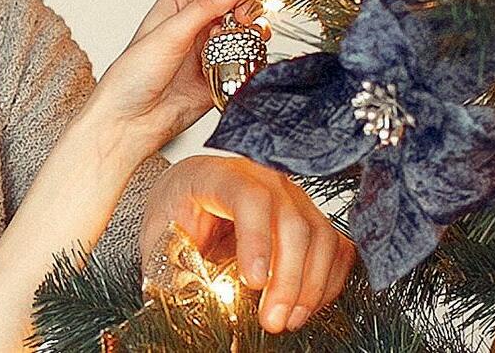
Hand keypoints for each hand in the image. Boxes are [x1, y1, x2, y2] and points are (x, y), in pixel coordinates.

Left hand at [77, 0, 257, 154]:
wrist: (131, 122)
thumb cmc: (133, 75)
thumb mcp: (169, 33)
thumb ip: (205, 8)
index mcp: (177, 5)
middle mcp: (194, 25)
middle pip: (235, 5)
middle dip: (246, 7)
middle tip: (244, 18)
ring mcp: (209, 50)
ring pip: (244, 33)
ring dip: (251, 33)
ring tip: (243, 40)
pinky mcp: (220, 76)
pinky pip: (245, 62)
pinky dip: (252, 59)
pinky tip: (247, 60)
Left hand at [142, 155, 354, 333]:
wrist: (186, 197)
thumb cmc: (173, 214)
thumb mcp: (159, 236)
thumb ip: (174, 264)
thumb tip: (191, 301)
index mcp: (216, 174)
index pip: (249, 197)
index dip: (257, 240)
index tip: (253, 283)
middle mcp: (262, 177)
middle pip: (292, 221)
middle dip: (287, 279)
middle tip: (271, 320)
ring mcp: (291, 195)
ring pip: (320, 236)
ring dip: (310, 286)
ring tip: (286, 320)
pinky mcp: (309, 216)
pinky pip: (335, 248)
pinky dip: (327, 282)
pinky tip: (304, 307)